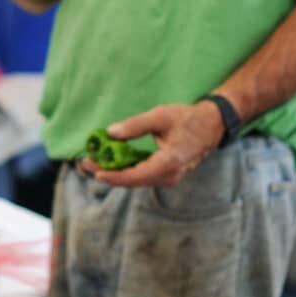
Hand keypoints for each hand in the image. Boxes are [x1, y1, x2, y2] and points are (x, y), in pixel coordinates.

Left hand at [83, 101, 224, 187]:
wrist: (211, 125)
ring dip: (114, 172)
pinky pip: (141, 176)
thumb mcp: (161, 116)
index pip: (136, 176)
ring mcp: (168, 177)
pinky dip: (124, 170)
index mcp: (169, 163)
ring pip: (136, 180)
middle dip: (107, 173)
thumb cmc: (187, 118)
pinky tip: (108, 162)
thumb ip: (136, 125)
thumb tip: (110, 133)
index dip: (115, 176)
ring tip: (91, 162)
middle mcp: (169, 175)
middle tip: (85, 162)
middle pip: (132, 180)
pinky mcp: (165, 174)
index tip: (96, 172)